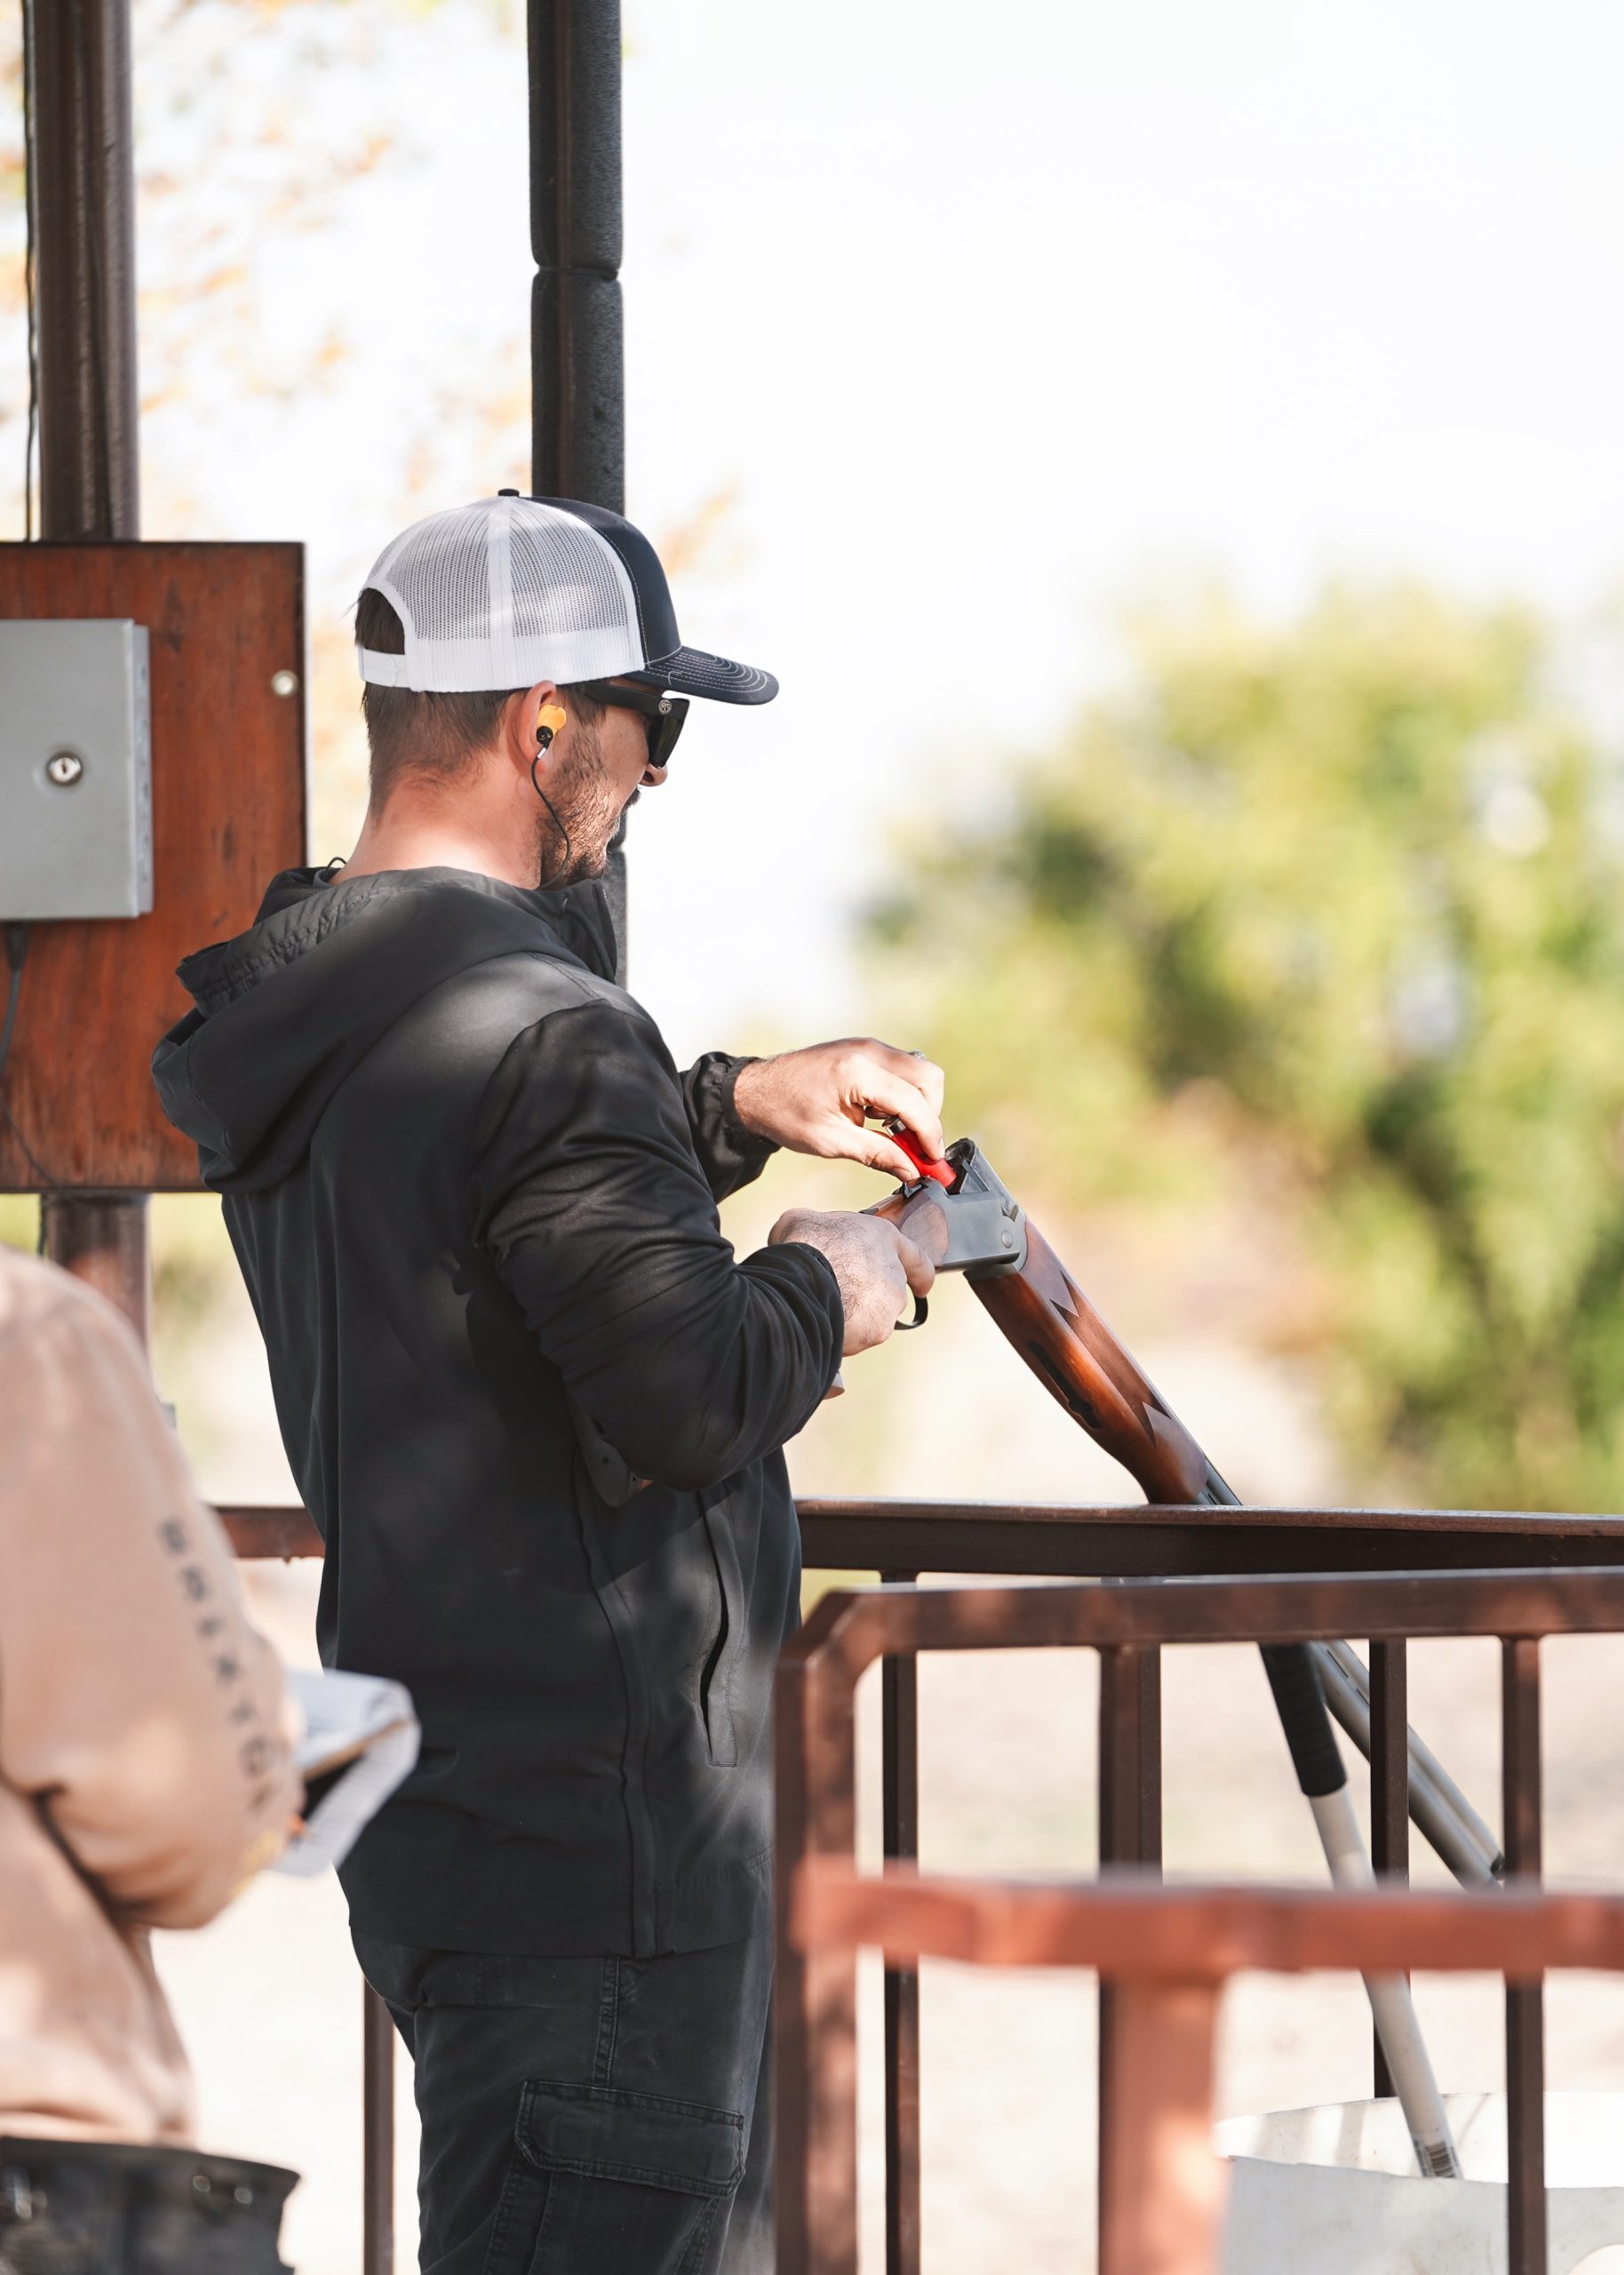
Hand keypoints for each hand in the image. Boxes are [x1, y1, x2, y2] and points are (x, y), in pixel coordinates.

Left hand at [734, 1040, 945, 1183]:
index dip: (929, 1135)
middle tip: (914, 1146)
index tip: (932, 1161)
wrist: (755, 1090)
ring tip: (893, 1132)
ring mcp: (868, 1046)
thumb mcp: (831, 1141)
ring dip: (917, 1104)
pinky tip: (881, 1117)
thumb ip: (877, 1154)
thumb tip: (912, 1170)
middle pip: (928, 1078)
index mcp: (858, 1072)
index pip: (914, 1102)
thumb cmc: (785, 1114)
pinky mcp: (865, 1049)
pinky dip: (903, 1094)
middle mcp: (869, 1051)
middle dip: (929, 1115)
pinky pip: (901, 1069)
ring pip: (919, 1071)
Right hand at [769, 1208, 935, 1356]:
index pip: (916, 1259)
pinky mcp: (876, 1331)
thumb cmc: (803, 1246)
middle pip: (887, 1293)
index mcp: (883, 1239)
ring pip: (873, 1318)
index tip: (922, 1286)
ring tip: (823, 1309)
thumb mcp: (804, 1220)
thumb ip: (818, 1230)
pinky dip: (844, 1336)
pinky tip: (823, 1324)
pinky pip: (859, 1337)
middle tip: (837, 1294)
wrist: (799, 1282)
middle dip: (866, 1298)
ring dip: (855, 1317)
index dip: (919, 1274)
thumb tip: (804, 1238)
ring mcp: (888, 1306)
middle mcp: (894, 1274)